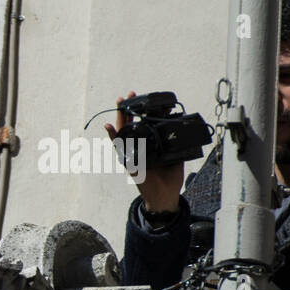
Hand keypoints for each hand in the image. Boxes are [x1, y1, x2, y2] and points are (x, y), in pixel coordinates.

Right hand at [104, 89, 183, 212]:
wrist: (165, 196)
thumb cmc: (169, 179)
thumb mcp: (176, 157)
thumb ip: (176, 145)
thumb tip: (181, 130)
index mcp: (150, 146)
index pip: (146, 125)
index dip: (146, 112)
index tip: (149, 100)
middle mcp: (139, 148)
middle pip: (132, 124)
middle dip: (131, 108)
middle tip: (130, 93)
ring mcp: (132, 154)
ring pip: (124, 131)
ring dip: (121, 116)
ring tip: (120, 101)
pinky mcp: (129, 161)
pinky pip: (119, 147)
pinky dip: (113, 136)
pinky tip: (108, 126)